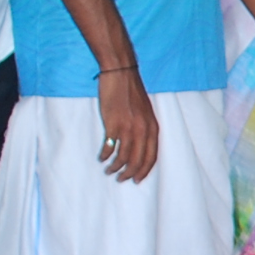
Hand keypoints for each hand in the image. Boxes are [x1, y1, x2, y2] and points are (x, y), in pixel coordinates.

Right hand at [96, 67, 159, 182]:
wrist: (121, 75)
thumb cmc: (132, 92)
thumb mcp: (146, 112)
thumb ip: (145, 129)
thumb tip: (139, 147)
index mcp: (153, 128)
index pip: (151, 157)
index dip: (144, 171)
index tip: (137, 180)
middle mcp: (143, 130)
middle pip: (137, 161)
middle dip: (129, 174)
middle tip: (121, 179)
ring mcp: (128, 128)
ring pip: (123, 158)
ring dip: (115, 168)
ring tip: (109, 171)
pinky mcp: (113, 124)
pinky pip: (109, 147)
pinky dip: (105, 156)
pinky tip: (101, 158)